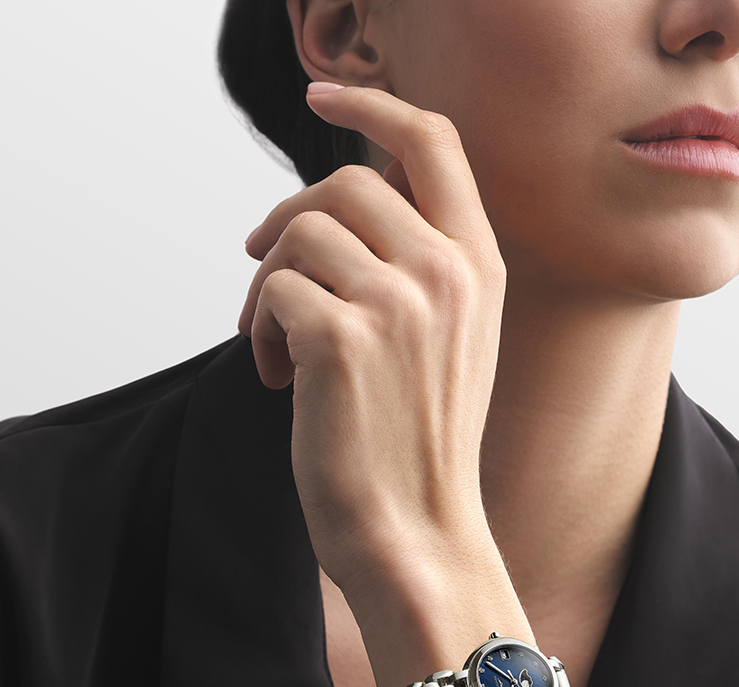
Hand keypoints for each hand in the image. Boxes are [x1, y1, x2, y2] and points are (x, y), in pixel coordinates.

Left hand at [238, 84, 506, 598]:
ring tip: (276, 352)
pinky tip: (277, 382)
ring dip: (268, 288)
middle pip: (342, 185)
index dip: (373, 109)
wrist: (416, 537)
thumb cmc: (419, 453)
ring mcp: (398, 302)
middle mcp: (448, 272)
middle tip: (263, 276)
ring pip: (299, 234)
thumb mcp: (447, 347)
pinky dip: (258, 333)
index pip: (432, 144)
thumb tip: (335, 210)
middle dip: (287, 224)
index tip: (323, 97)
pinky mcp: (342, 338)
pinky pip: (272, 292)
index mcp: (480, 268)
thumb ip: (418, 271)